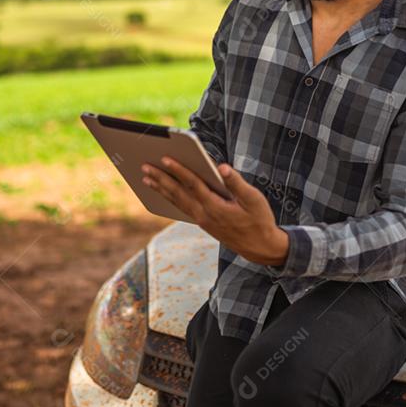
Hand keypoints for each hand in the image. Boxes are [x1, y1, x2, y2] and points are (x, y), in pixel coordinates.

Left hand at [141, 158, 288, 265]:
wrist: (261, 248)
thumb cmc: (260, 220)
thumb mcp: (254, 200)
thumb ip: (236, 183)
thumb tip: (222, 167)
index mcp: (216, 207)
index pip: (193, 185)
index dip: (179, 170)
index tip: (165, 158)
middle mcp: (204, 215)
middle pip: (178, 193)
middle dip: (161, 178)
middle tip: (145, 166)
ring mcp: (202, 220)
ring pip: (177, 201)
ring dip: (161, 188)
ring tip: (146, 178)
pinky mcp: (203, 223)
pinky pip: (181, 208)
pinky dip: (169, 199)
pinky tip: (162, 192)